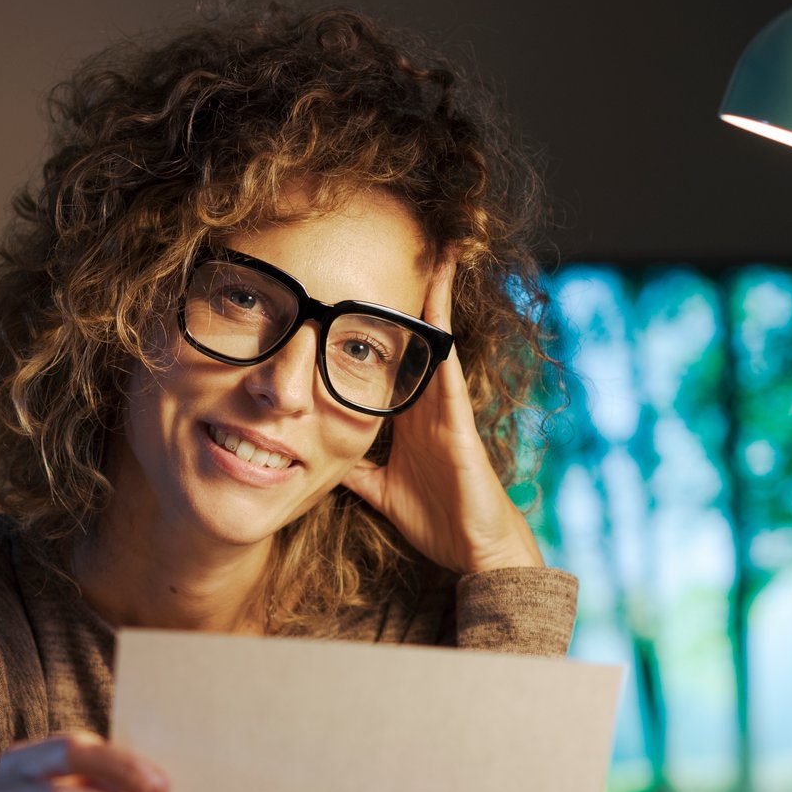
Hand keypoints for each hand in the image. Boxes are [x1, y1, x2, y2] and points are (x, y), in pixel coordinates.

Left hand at [337, 256, 544, 574]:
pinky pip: (448, 369)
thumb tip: (317, 458)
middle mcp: (429, 403)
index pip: (393, 359)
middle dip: (416, 293)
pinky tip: (438, 302)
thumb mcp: (379, 489)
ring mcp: (447, 408)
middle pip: (419, 337)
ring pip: (438, 341)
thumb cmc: (436, 518)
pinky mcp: (459, 421)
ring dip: (437, 297)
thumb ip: (353, 470)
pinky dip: (443, 335)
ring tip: (436, 252)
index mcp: (410, 416)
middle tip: (414, 242)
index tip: (366, 290)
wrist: (474, 550)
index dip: (380, 325)